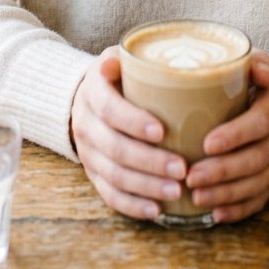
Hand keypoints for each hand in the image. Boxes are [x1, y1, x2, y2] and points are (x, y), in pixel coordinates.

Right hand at [70, 47, 187, 220]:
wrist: (88, 96)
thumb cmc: (118, 75)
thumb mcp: (119, 58)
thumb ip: (125, 59)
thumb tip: (117, 61)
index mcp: (93, 91)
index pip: (109, 109)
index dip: (133, 122)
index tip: (162, 131)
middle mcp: (85, 123)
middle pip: (114, 148)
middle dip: (149, 162)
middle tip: (182, 169)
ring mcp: (88, 152)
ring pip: (113, 176)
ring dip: (146, 187)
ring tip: (176, 191)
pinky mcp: (93, 173)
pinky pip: (109, 194)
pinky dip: (132, 205)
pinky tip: (156, 210)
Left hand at [185, 52, 268, 223]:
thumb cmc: (247, 74)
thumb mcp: (250, 58)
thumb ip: (249, 61)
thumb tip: (257, 70)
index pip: (259, 122)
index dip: (235, 136)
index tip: (206, 144)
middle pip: (256, 158)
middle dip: (223, 171)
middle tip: (191, 177)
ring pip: (258, 182)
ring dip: (227, 194)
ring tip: (197, 197)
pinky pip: (260, 198)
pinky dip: (239, 209)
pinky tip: (216, 214)